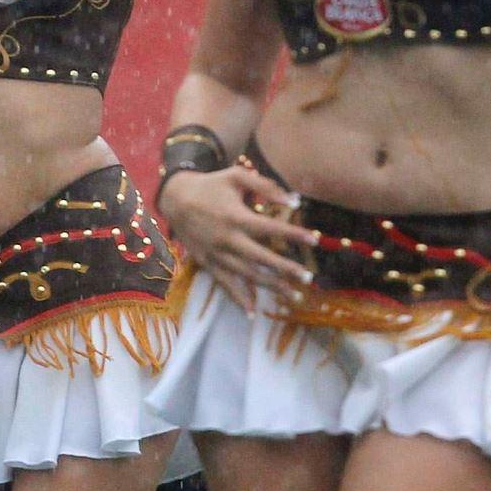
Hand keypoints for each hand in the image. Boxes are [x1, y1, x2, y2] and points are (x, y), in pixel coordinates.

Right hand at [156, 166, 319, 303]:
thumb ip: (265, 187)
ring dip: (271, 286)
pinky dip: (238, 299)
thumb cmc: (211, 185)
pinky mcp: (207, 263)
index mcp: (236, 217)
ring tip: (293, 295)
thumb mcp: (236, 176)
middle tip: (308, 277)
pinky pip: (225, 284)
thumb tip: (294, 200)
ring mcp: (217, 254)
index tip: (314, 239)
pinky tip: (253, 313)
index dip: (294, 233)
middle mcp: (228, 239)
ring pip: (247, 275)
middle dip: (286, 269)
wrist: (175, 198)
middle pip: (262, 258)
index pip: (271, 228)